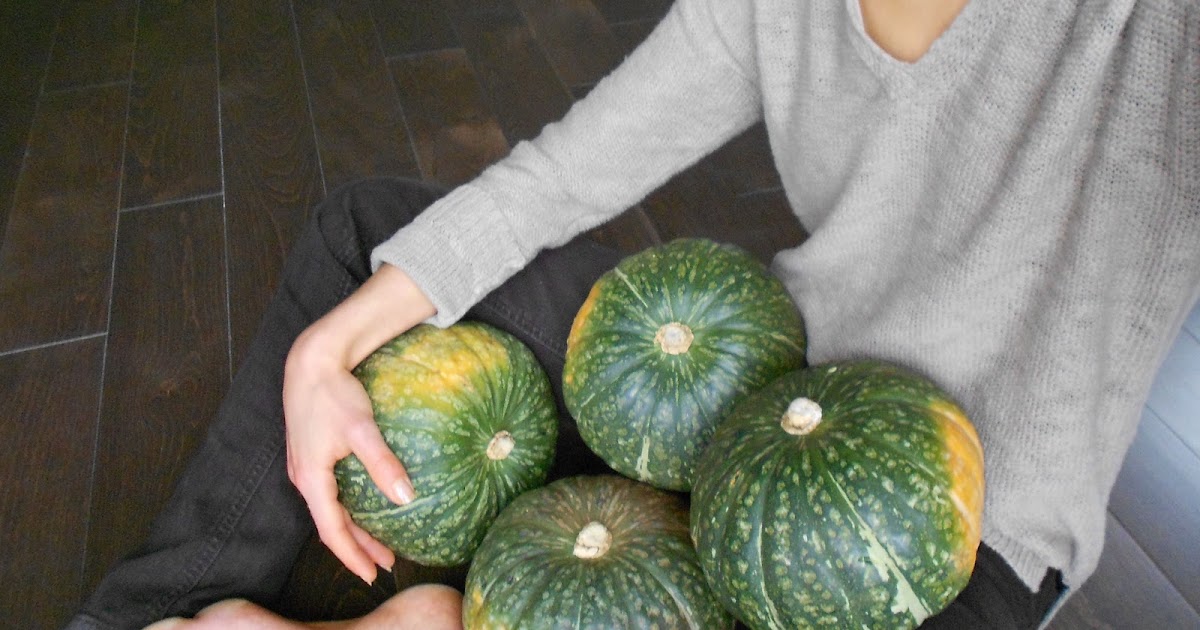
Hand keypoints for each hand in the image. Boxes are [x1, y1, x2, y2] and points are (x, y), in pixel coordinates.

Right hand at [283, 264, 435, 583]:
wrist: (311, 360)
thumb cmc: (334, 393)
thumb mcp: (361, 429)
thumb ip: (383, 464)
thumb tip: (406, 498)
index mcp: (311, 478)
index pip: (331, 530)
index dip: (351, 555)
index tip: (370, 574)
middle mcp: (303, 476)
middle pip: (330, 523)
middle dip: (356, 546)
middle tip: (383, 564)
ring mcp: (304, 464)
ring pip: (329, 507)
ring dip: (352, 526)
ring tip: (378, 543)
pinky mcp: (310, 452)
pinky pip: (328, 491)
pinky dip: (346, 506)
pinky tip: (365, 503)